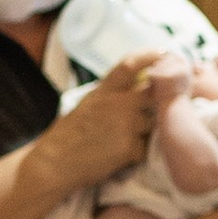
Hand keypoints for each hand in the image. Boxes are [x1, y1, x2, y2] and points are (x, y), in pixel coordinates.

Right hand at [43, 57, 160, 192]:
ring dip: (144, 132)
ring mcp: (126, 124)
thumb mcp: (87, 104)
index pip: (131, 64)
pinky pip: (145, 148)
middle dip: (155, 103)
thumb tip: (134, 87)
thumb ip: (110, 95)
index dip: (150, 56)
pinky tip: (117, 158)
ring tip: (121, 142)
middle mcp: (118, 103)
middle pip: (153, 94)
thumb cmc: (67, 137)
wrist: (53, 165)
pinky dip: (135, 154)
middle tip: (147, 114)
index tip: (164, 53)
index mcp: (104, 90)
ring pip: (152, 123)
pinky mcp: (130, 148)